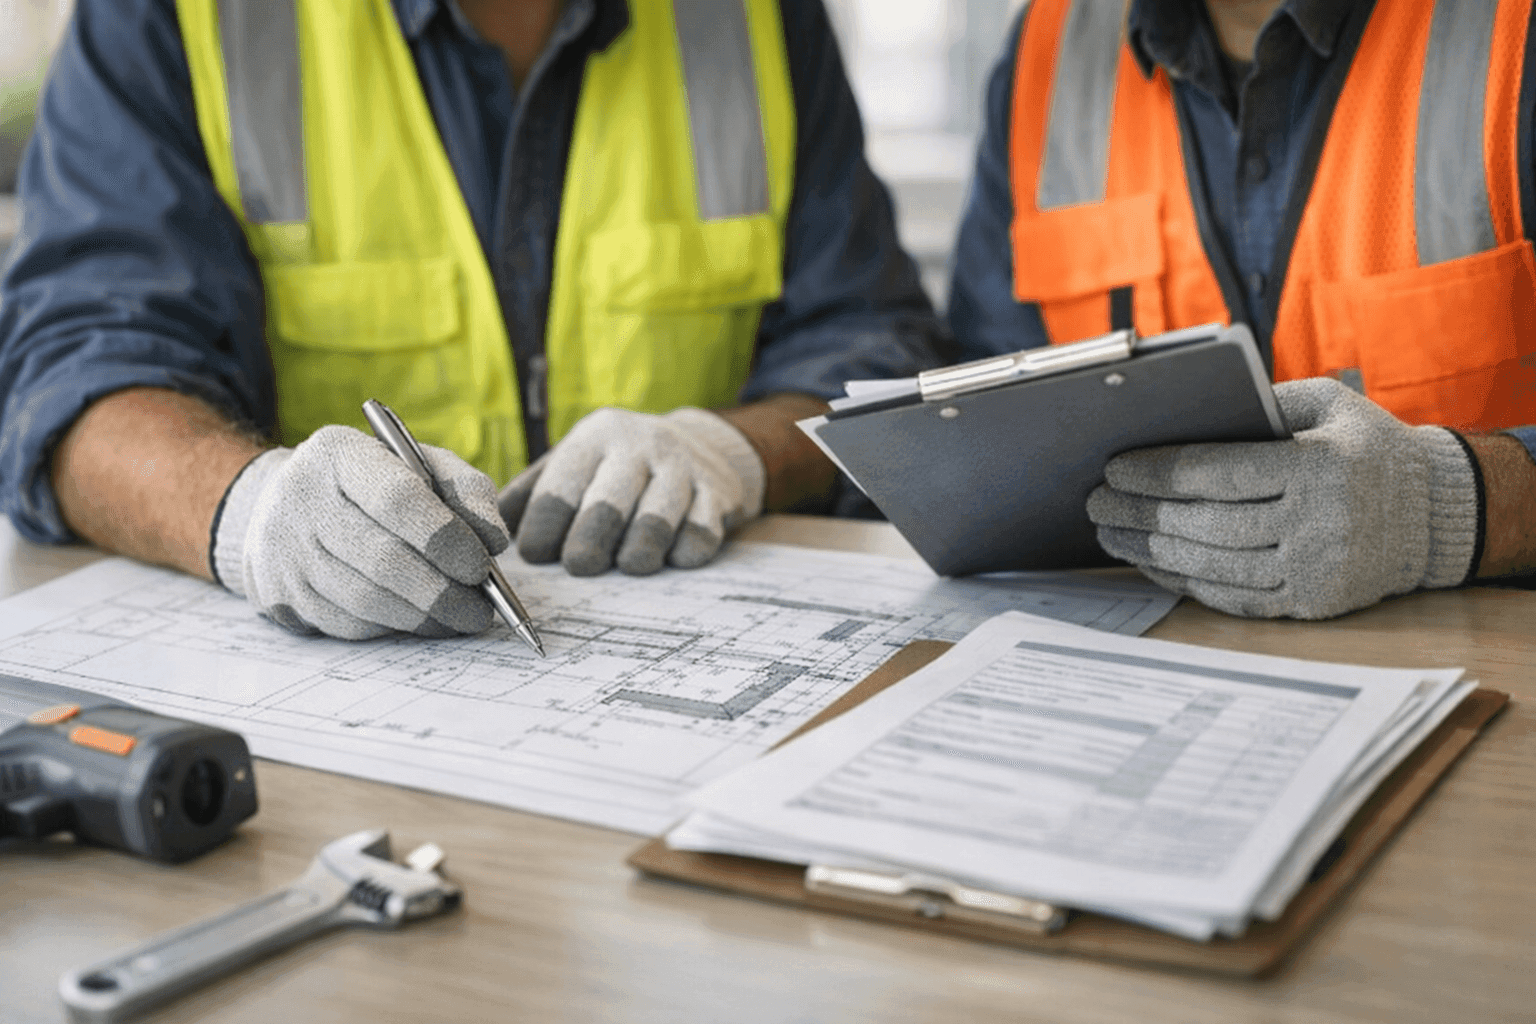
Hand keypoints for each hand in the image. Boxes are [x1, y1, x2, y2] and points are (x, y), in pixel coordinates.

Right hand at [212, 426, 509, 638]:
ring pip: (366, 599)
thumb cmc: (370, 484)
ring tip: (461, 617)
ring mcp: (284, 550)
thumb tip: (495, 540)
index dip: (445, 538)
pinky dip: (394, 626)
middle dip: (442, 591)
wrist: (279, 504)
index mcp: (338, 453)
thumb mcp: (420, 465)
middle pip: (382, 558)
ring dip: (424, 616)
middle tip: (482, 608)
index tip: (482, 566)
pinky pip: (348, 623)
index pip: (396, 499)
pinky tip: (421, 620)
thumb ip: (466, 489)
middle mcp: (300, 498)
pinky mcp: (281, 593)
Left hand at [499, 407, 764, 575]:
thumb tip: (483, 534)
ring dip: (634, 557)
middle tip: (580, 568)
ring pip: (654, 525)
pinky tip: (668, 557)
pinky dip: (679, 557)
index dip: (543, 532)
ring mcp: (684, 469)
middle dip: (586, 549)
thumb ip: (529, 495)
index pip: (559, 490)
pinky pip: (698, 537)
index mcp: (595, 438)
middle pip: (604, 507)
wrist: (699, 445)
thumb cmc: (616, 468)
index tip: (538, 557)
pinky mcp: (718, 494)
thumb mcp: (572, 462)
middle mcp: (640, 446)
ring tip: (626, 565)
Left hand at [1086, 378, 1479, 618]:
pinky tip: (1152, 562)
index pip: (1223, 473)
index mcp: (1323, 468)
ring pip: (1215, 566)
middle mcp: (1322, 524)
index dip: (1161, 473)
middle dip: (1142, 514)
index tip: (1115, 468)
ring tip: (1110, 533)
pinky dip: (1185, 580)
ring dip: (1151, 551)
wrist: (1436, 514)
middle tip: (1095, 502)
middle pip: (1209, 524)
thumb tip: (1180, 413)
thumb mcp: (1329, 405)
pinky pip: (1234, 596)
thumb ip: (1262, 404)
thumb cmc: (1366, 448)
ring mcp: (1317, 571)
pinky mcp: (1311, 603)